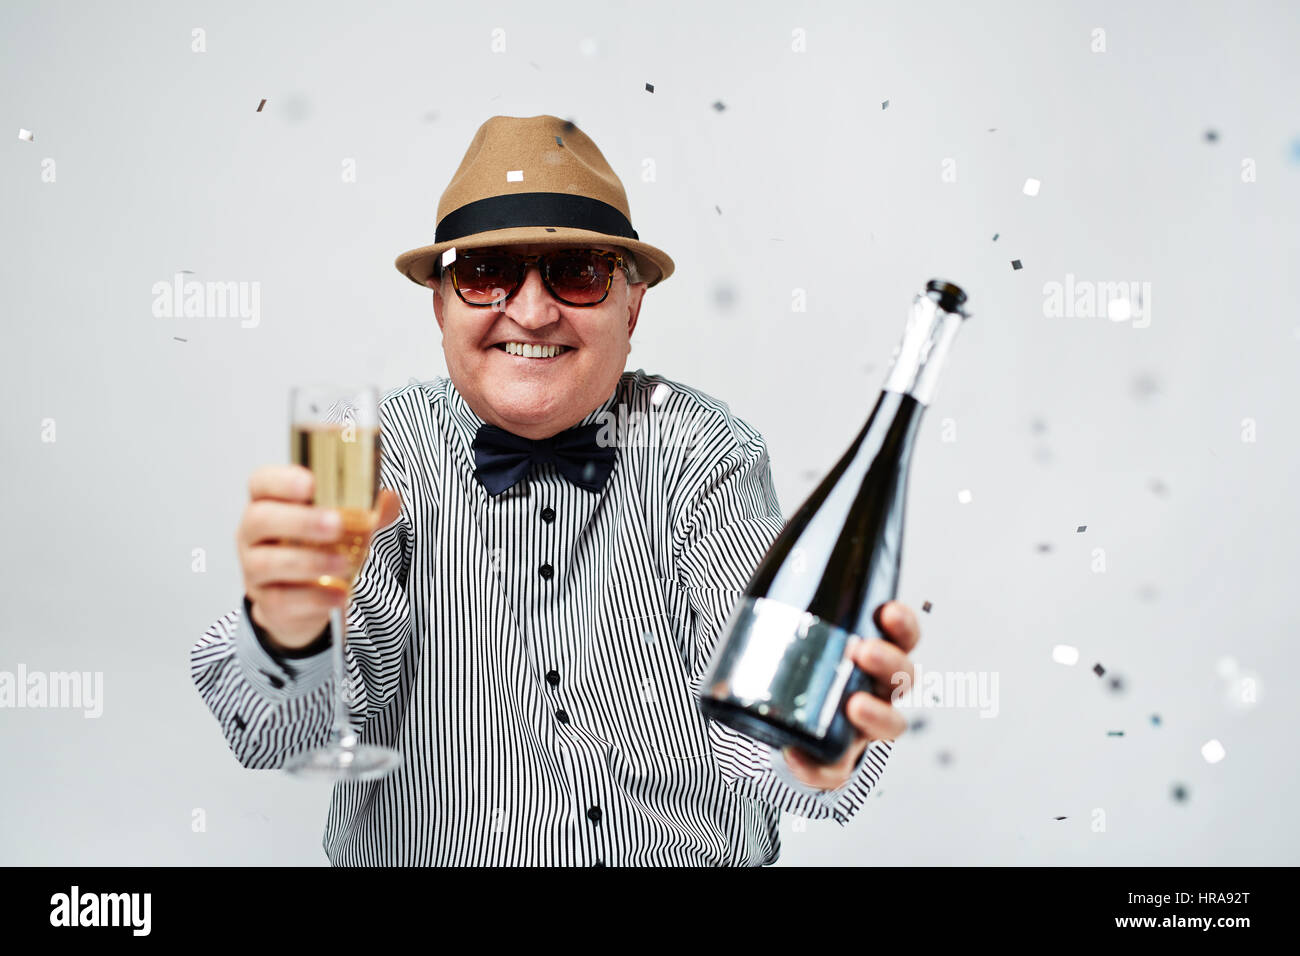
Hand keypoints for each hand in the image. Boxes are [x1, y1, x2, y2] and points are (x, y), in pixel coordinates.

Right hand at [237, 464, 402, 650]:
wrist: (307, 598)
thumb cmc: (322, 546)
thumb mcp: (343, 522)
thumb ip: (366, 508)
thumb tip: (390, 499)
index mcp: (270, 503)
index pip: (262, 482)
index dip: (282, 481)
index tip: (310, 482)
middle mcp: (253, 535)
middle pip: (259, 520)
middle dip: (300, 521)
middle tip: (337, 525)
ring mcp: (254, 571)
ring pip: (266, 563)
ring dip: (309, 562)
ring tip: (344, 562)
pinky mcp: (266, 603)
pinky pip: (281, 601)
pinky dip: (314, 598)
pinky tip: (340, 594)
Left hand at [781, 600, 920, 790]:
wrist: (774, 716)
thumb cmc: (794, 661)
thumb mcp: (797, 621)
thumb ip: (794, 586)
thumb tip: (783, 541)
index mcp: (873, 653)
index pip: (903, 636)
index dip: (902, 624)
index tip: (887, 611)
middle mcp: (875, 689)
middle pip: (903, 678)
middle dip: (890, 663)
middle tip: (864, 651)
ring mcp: (860, 727)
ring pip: (890, 726)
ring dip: (878, 715)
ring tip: (854, 704)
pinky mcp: (834, 761)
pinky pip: (834, 771)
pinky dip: (817, 767)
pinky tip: (796, 754)